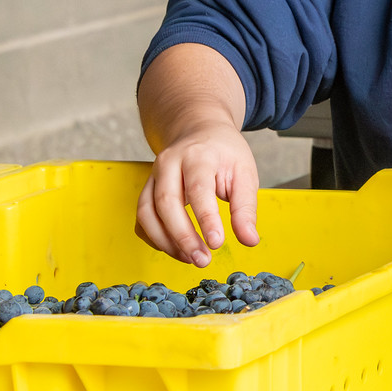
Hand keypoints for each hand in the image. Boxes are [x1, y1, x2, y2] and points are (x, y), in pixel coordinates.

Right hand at [136, 123, 260, 267]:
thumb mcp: (245, 172)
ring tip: (191, 258)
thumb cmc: (224, 152)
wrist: (199, 130)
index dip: (206, 219)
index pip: (198, 189)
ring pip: (147, 213)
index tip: (217, 243)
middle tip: (203, 260)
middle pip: (166, 203)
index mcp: (198, 155)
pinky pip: (142, 219)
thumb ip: (245, 208)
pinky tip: (176, 249)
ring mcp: (153, 176)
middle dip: (183, 236)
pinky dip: (155, 238)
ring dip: (166, 242)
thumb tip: (249, 240)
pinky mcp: (146, 189)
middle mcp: (169, 163)